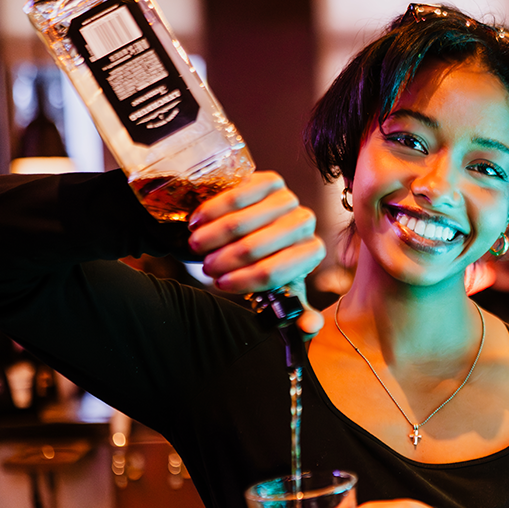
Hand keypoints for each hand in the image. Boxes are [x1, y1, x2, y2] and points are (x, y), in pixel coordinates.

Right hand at [187, 171, 325, 334]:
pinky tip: (197, 222)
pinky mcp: (269, 179)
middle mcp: (305, 223)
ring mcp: (288, 198)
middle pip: (257, 246)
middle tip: (206, 266)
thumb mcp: (278, 289)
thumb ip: (293, 311)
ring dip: (215, 237)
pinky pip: (238, 193)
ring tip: (197, 246)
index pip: (276, 272)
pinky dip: (213, 210)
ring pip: (245, 220)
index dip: (243, 281)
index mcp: (311, 252)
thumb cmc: (265, 262)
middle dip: (225, 260)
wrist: (253, 227)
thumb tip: (308, 328)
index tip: (221, 285)